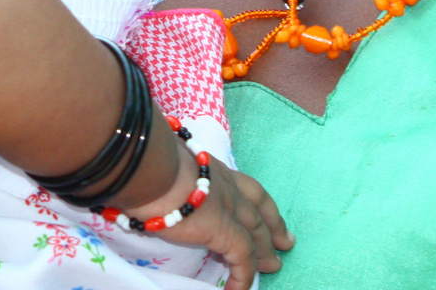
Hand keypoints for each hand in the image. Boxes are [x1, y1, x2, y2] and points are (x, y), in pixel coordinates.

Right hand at [124, 142, 292, 289]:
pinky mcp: (225, 231)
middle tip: (285, 242)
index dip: (259, 203)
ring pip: (256, 233)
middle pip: (258, 210)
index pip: (245, 187)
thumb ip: (170, 173)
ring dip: (265, 252)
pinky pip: (243, 259)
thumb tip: (158, 184)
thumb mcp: (167, 160)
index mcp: (213, 168)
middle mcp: (227, 186)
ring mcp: (229, 207)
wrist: (152, 165)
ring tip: (272, 267)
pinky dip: (244, 276)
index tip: (267, 213)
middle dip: (273, 227)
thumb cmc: (150, 159)